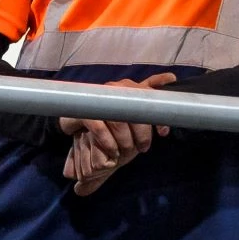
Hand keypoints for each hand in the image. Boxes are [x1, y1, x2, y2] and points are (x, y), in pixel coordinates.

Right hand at [58, 72, 177, 193]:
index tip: (163, 133)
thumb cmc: (106, 117)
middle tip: (143, 148)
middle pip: (137, 112)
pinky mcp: (86, 111)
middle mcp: (117, 88)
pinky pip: (101, 129)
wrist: (73, 116)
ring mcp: (101, 97)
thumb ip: (146, 113)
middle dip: (143, 134)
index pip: (151, 90)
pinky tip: (113, 152)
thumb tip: (165, 125)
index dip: (159, 114)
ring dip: (125, 141)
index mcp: (131, 87)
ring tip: (126, 152)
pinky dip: (109, 143)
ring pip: (119, 122)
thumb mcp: (128, 115)